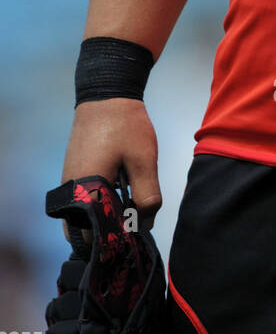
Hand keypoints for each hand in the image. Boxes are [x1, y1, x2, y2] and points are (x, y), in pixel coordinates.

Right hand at [60, 98, 161, 244]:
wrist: (107, 94)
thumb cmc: (125, 126)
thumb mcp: (144, 161)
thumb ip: (147, 196)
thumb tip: (144, 224)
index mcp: (85, 192)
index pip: (96, 237)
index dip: (118, 240)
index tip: (138, 234)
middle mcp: (70, 192)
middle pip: (87, 230)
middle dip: (111, 230)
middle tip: (136, 218)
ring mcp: (69, 184)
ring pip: (85, 216)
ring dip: (106, 215)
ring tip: (131, 202)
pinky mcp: (73, 175)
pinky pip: (83, 201)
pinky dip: (100, 203)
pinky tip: (122, 190)